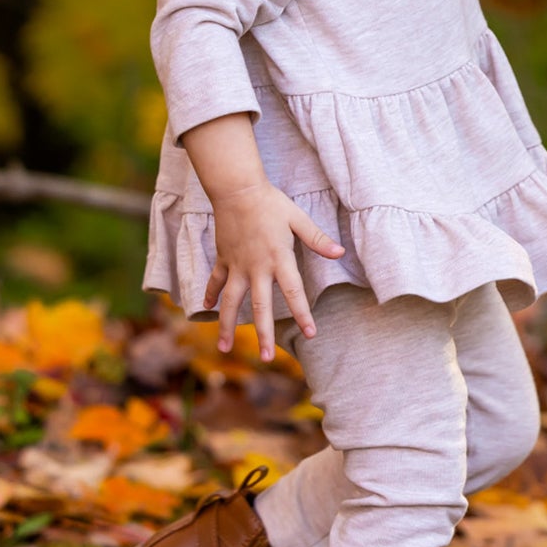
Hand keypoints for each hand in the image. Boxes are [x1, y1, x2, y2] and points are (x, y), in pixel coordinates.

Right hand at [204, 179, 345, 360]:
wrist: (236, 189)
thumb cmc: (270, 202)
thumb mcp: (297, 218)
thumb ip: (317, 238)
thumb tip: (339, 252)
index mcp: (278, 258)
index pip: (294, 292)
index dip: (303, 313)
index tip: (311, 333)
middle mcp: (256, 268)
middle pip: (260, 306)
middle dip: (263, 333)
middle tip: (264, 358)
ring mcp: (237, 266)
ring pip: (231, 302)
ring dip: (227, 325)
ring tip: (224, 348)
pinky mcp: (223, 259)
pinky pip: (216, 281)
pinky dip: (211, 295)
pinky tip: (207, 310)